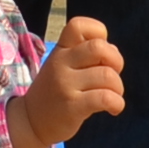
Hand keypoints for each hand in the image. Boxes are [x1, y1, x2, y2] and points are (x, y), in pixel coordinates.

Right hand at [7, 16, 126, 147]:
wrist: (30, 122)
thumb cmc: (54, 92)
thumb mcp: (62, 66)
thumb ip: (85, 55)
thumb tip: (114, 50)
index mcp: (60, 49)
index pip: (78, 25)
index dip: (99, 33)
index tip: (100, 53)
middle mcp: (61, 63)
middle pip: (99, 48)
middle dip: (116, 61)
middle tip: (111, 76)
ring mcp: (66, 84)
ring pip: (107, 75)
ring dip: (118, 87)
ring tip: (112, 96)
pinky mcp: (73, 106)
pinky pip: (105, 98)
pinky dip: (117, 103)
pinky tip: (114, 109)